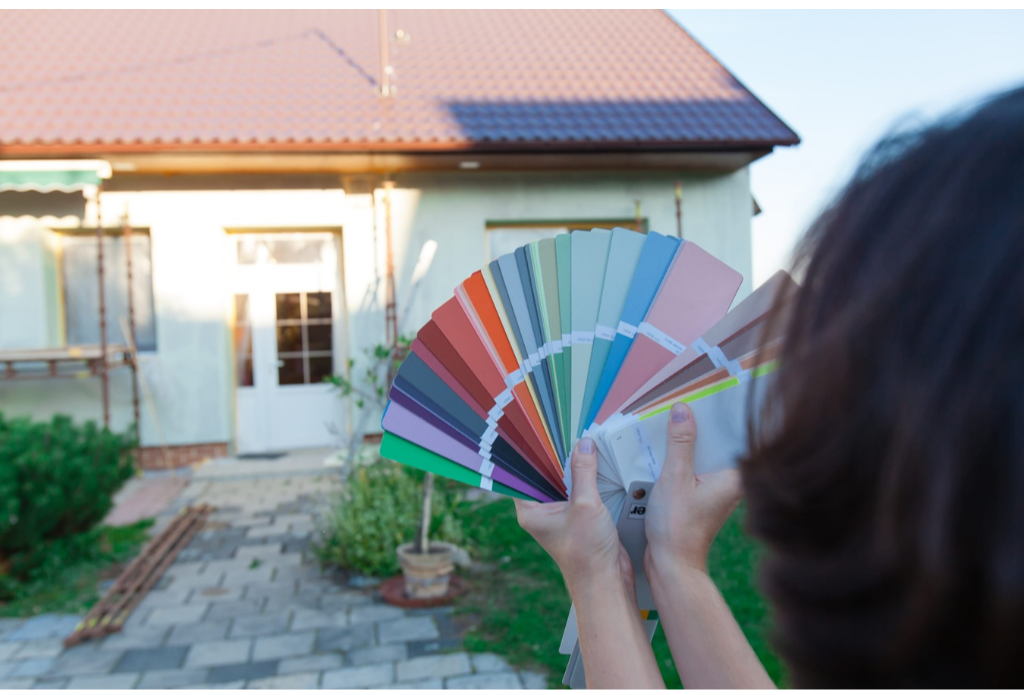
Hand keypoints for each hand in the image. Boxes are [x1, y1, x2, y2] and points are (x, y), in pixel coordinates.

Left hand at [515, 438, 633, 593]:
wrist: (606, 581)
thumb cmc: (587, 552)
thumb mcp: (585, 505)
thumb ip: (583, 472)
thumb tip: (584, 443)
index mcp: (531, 510)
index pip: (521, 474)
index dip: (528, 453)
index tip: (536, 431)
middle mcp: (541, 511)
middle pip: (544, 475)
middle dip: (555, 456)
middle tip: (564, 430)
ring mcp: (560, 514)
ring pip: (562, 482)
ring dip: (572, 466)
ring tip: (580, 441)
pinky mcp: (578, 516)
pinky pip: (577, 490)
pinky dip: (585, 478)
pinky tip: (595, 462)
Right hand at [644, 402, 741, 577]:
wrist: (672, 565)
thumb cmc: (678, 528)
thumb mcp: (674, 478)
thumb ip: (679, 443)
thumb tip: (682, 410)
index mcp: (735, 477)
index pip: (736, 436)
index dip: (727, 414)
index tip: (717, 392)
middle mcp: (732, 483)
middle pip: (719, 443)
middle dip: (703, 425)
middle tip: (688, 401)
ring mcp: (718, 491)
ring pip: (706, 456)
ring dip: (690, 442)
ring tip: (674, 420)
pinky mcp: (704, 497)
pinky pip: (696, 468)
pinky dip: (684, 458)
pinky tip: (666, 449)